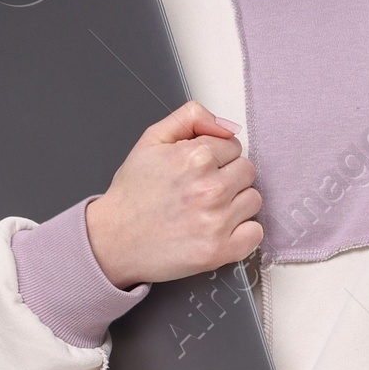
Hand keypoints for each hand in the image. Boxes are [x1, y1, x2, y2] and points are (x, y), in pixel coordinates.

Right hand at [84, 101, 263, 288]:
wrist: (113, 239)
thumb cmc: (132, 193)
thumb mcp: (152, 139)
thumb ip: (191, 118)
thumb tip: (228, 125)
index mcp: (195, 157)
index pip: (234, 146)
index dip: (216, 157)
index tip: (198, 171)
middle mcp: (209, 188)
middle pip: (247, 171)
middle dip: (228, 177)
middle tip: (201, 191)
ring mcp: (216, 221)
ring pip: (253, 200)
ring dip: (236, 204)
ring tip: (207, 211)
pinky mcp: (219, 251)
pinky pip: (255, 233)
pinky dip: (242, 232)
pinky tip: (219, 230)